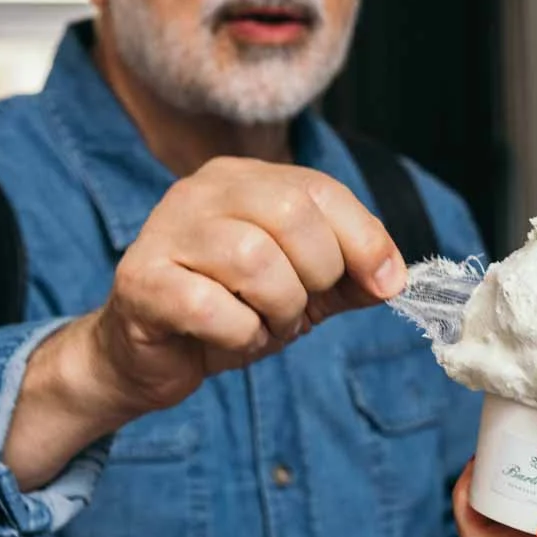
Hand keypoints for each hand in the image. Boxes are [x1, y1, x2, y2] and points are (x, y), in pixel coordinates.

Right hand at [83, 157, 405, 416]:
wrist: (149, 357)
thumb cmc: (227, 312)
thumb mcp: (303, 289)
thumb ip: (350, 277)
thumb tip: (394, 277)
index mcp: (244, 179)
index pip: (321, 189)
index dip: (365, 239)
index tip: (385, 284)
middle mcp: (201, 191)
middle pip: (291, 215)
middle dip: (316, 275)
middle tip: (300, 307)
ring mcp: (166, 232)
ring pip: (254, 259)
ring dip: (277, 309)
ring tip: (264, 324)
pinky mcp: (142, 281)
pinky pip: (212, 307)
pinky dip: (239, 335)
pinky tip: (230, 338)